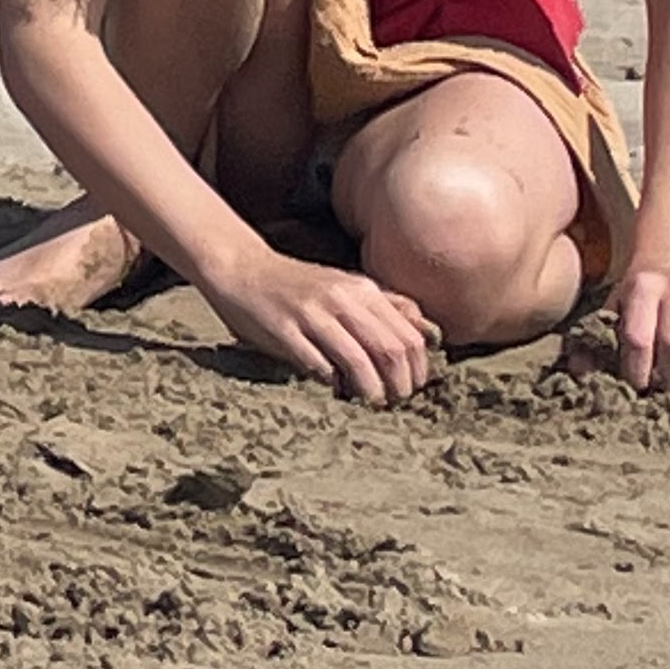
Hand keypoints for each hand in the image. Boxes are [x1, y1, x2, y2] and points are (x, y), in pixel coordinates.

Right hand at [204, 252, 437, 404]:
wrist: (240, 266)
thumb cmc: (296, 285)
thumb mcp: (346, 286)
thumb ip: (384, 305)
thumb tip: (429, 333)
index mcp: (362, 289)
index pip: (409, 337)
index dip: (417, 370)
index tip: (409, 387)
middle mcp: (341, 298)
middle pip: (391, 350)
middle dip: (399, 385)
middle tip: (392, 401)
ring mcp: (312, 313)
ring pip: (359, 361)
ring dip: (370, 391)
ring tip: (369, 401)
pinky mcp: (284, 330)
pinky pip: (319, 365)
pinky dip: (332, 383)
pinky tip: (333, 388)